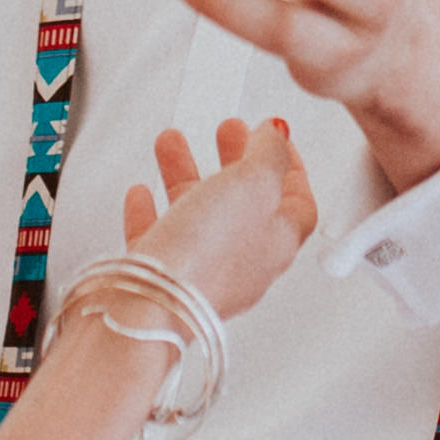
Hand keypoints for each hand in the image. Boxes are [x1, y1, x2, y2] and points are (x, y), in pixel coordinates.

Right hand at [111, 117, 316, 331]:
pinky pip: (160, 239)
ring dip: (186, 174)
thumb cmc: (207, 256)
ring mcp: (202, 273)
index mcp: (277, 243)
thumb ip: (269, 156)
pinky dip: (151, 210)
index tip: (276, 138)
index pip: (297, 201)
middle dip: (234, 162)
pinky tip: (142, 194)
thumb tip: (277, 136)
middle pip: (245, 204)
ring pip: (198, 215)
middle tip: (226, 133)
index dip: (290, 165)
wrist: (152, 307)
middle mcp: (243, 263)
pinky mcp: (162, 281)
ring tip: (172, 143)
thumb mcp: (254, 186)